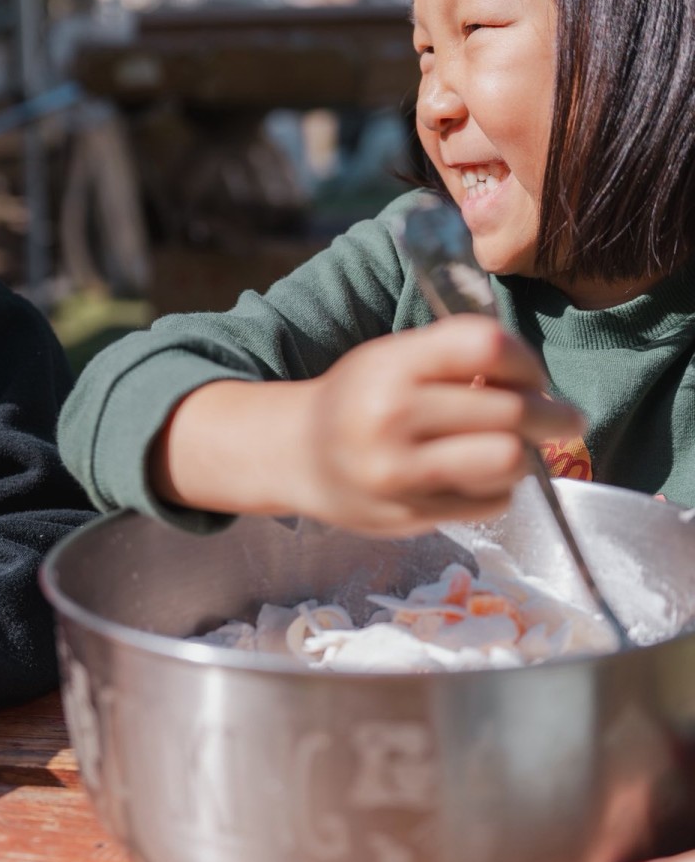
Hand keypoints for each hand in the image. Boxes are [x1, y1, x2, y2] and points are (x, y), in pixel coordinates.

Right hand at [155, 315, 582, 537]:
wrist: (296, 455)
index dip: (527, 360)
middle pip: (510, 411)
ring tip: (523, 449)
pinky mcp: (409, 515)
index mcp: (392, 365)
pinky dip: (502, 488)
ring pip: (507, 461)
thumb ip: (455, 360)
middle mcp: (392, 416)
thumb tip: (537, 386)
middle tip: (565, 418)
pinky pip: (490, 502)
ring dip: (528, 455)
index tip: (534, 376)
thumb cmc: (357, 399)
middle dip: (553, 414)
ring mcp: (400, 471)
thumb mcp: (392, 359)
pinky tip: (484, 476)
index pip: (486, 346)